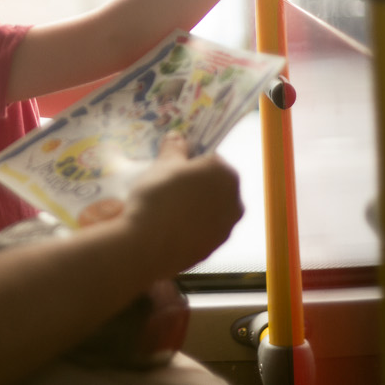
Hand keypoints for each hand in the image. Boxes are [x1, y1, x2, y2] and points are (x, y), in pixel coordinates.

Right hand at [122, 133, 242, 277]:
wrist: (149, 245)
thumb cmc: (159, 195)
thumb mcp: (162, 164)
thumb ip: (174, 148)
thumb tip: (177, 137)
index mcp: (226, 173)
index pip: (212, 158)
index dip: (192, 160)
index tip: (174, 165)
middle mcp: (235, 200)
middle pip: (215, 185)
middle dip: (197, 184)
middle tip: (170, 186)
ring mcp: (226, 228)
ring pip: (211, 209)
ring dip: (196, 206)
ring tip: (168, 209)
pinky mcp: (215, 248)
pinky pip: (204, 230)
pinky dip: (192, 227)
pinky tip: (170, 227)